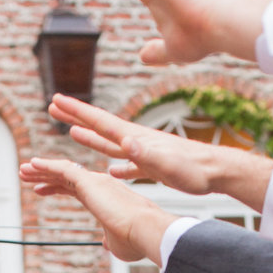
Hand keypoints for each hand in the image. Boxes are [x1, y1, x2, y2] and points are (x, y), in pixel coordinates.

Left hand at [19, 158, 169, 264]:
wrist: (145, 232)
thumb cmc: (135, 240)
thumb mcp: (117, 243)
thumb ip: (109, 240)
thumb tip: (105, 244)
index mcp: (104, 198)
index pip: (75, 188)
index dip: (56, 187)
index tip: (39, 189)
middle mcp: (100, 185)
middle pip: (66, 176)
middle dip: (44, 175)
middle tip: (25, 174)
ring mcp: (95, 181)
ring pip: (62, 170)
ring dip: (41, 169)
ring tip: (23, 170)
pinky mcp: (90, 181)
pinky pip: (64, 169)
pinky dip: (47, 166)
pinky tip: (32, 165)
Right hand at [47, 94, 230, 192]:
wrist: (219, 171)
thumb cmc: (195, 171)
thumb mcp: (167, 165)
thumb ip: (144, 155)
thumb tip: (124, 144)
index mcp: (135, 139)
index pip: (100, 122)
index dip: (77, 112)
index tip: (55, 100)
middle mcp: (137, 142)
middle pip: (100, 126)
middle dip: (76, 116)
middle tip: (54, 106)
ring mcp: (145, 154)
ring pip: (111, 144)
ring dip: (91, 137)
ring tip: (73, 132)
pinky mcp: (155, 167)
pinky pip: (129, 166)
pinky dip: (117, 166)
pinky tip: (112, 170)